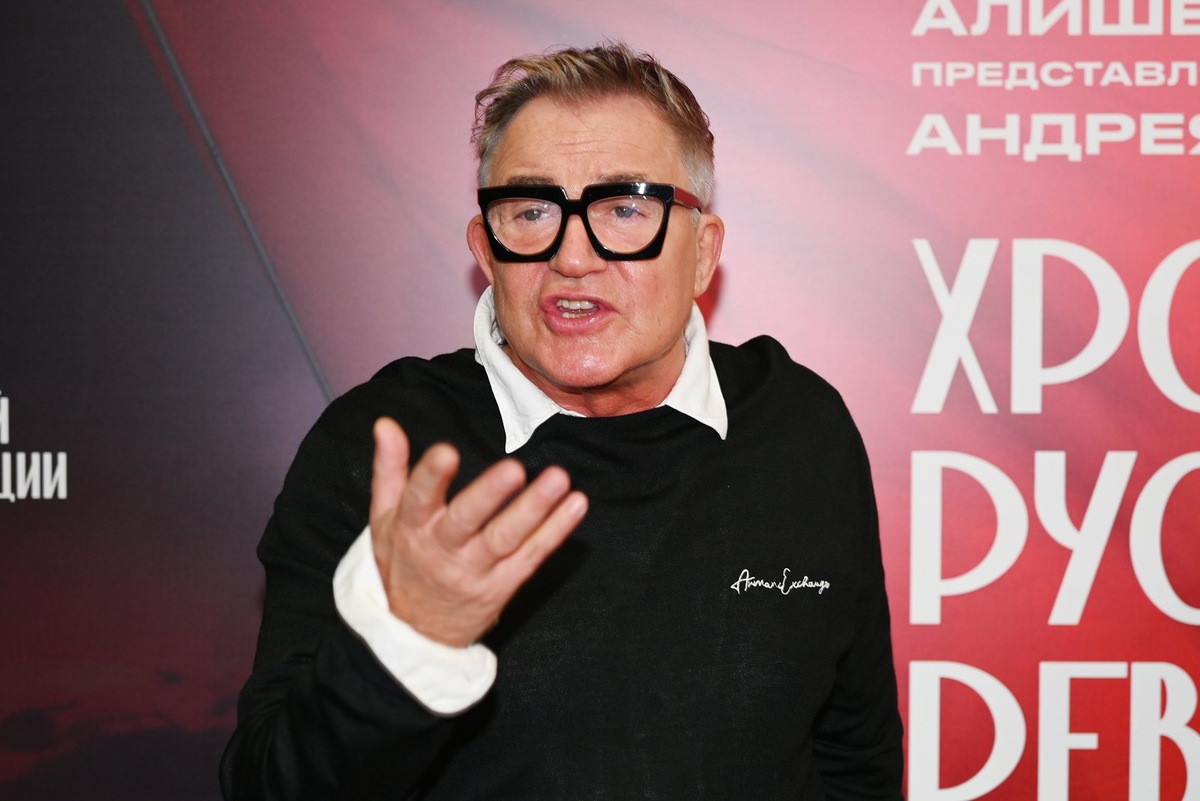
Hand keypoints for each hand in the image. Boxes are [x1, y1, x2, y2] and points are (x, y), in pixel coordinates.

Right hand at [368, 417, 587, 647]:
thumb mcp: (384, 519)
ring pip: (507, 538)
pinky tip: (576, 504)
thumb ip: (390, 469)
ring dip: (535, 509)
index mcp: (413, 528)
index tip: (447, 451)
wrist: (416, 633)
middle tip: (514, 469)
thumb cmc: (402, 563)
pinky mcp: (505, 585)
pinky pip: (533, 555)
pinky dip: (556, 530)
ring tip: (559, 479)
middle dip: (490, 495)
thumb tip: (386, 424)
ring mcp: (477, 571)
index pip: (419, 499)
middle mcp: (444, 550)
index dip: (431, 476)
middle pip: (467, 521)